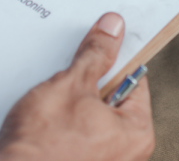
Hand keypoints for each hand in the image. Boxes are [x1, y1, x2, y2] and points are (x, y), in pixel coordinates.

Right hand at [0, 13, 154, 160]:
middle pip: (114, 99)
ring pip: (93, 116)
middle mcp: (127, 154)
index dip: (116, 59)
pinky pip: (79, 134)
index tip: (103, 46)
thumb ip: (96, 54)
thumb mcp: (72, 84)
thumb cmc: (41, 145)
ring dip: (76, 102)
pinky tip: (50, 118)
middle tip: (73, 74)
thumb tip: (111, 30)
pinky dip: (67, 122)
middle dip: (92, 82)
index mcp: (137, 133)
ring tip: (58, 100)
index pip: (135, 80)